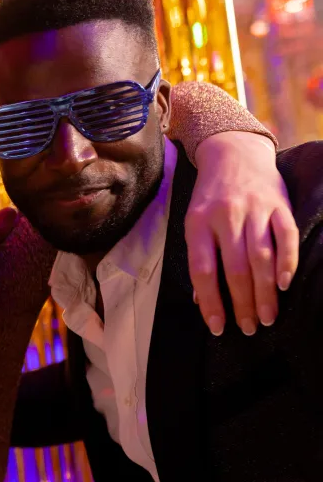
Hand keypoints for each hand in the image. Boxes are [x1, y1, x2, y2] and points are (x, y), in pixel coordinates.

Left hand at [186, 132, 296, 335]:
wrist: (233, 153)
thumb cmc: (210, 197)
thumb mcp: (194, 223)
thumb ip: (199, 258)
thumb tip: (202, 300)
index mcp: (198, 224)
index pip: (202, 270)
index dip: (211, 301)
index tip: (218, 327)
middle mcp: (226, 217)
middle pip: (235, 268)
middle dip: (243, 303)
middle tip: (250, 328)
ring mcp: (254, 210)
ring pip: (261, 257)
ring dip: (265, 291)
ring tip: (267, 317)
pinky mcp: (279, 204)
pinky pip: (285, 235)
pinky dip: (287, 261)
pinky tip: (285, 284)